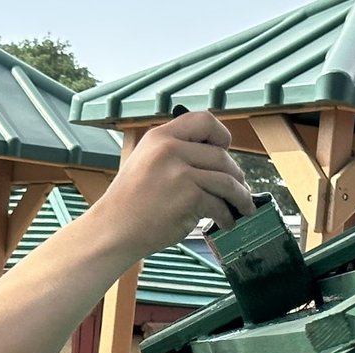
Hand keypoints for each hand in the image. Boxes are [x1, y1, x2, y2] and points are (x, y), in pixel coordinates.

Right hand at [91, 111, 252, 259]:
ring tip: (242, 207)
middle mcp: (170, 149)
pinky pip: (219, 205)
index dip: (221, 135)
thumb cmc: (128, 204)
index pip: (203, 120)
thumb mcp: (144, 162)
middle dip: (235, 175)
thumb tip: (211, 160)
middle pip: (221, 155)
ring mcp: (181, 173)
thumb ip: (173, 154)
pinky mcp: (189, 197)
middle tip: (238, 189)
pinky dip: (226, 216)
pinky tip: (225, 222)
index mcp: (160, 137)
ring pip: (227, 180)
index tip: (226, 149)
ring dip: (239, 197)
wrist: (113, 229)